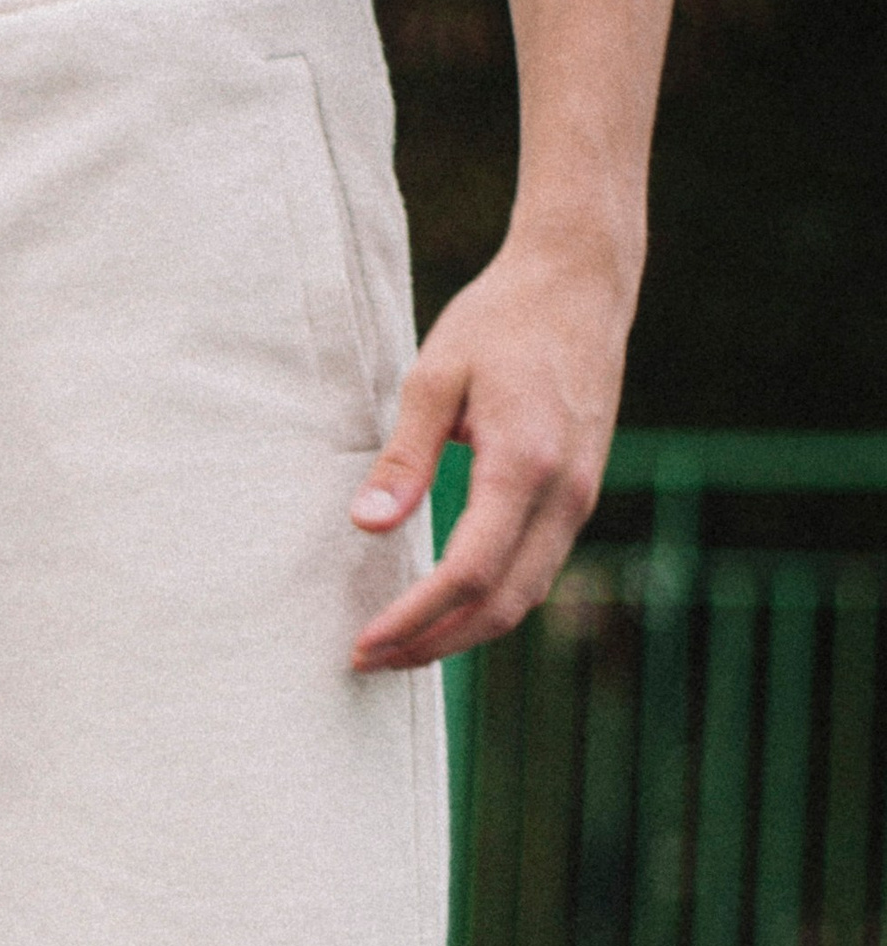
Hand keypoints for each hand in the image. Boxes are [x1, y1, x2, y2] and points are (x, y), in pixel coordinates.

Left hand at [344, 240, 629, 672]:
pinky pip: (536, 570)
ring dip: (462, 633)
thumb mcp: (433, 377)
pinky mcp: (580, 495)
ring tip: (399, 647)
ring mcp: (580, 498)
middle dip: (434, 644)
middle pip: (501, 603)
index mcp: (525, 464)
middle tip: (370, 661)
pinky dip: (489, 603)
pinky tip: (444, 608)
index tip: (365, 643)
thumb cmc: (500, 320)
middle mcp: (565, 493)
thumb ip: (403, 458)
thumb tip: (369, 527)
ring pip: (524, 596)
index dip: (415, 619)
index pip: (468, 572)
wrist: (581, 283)